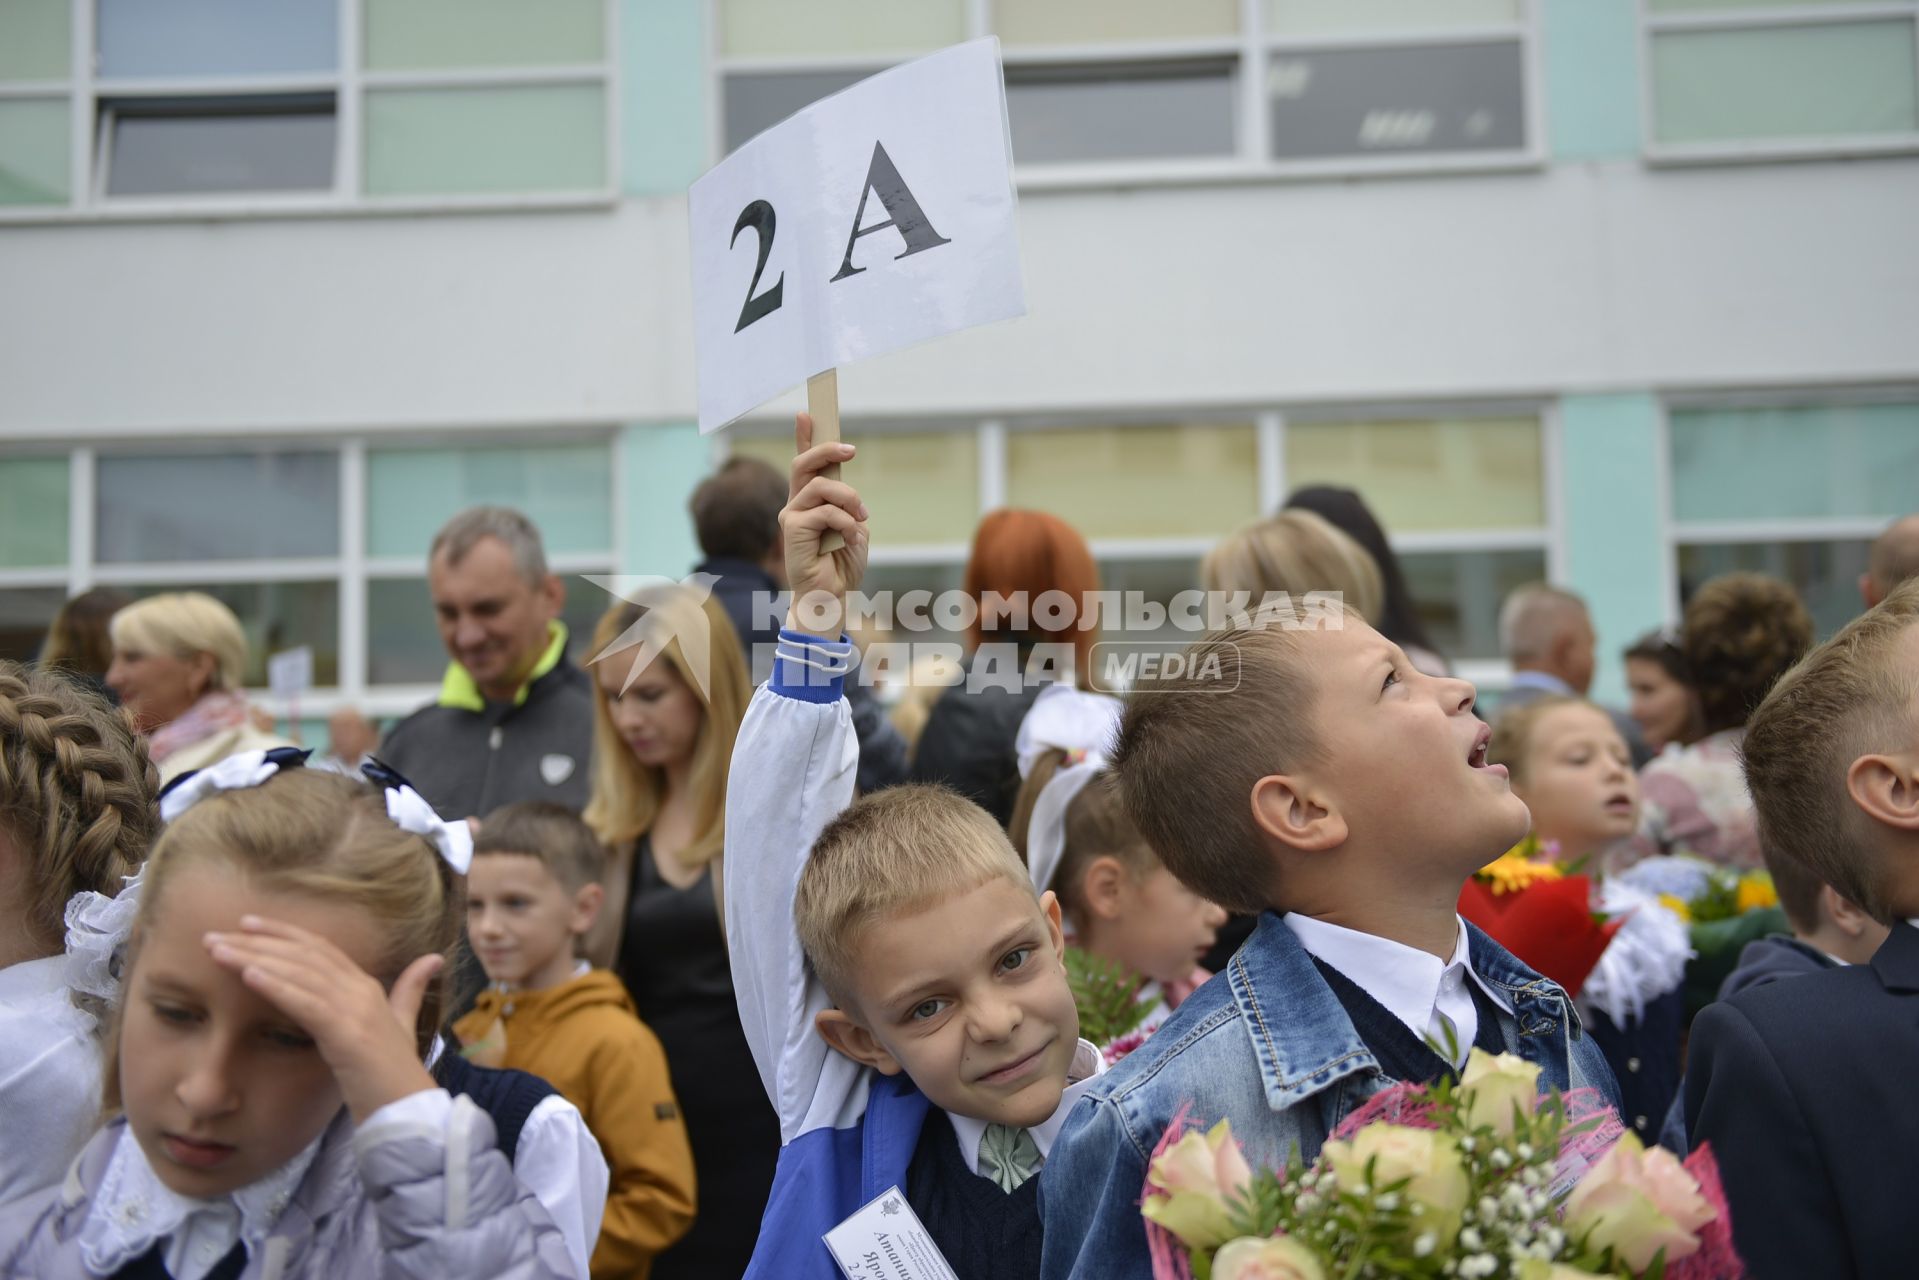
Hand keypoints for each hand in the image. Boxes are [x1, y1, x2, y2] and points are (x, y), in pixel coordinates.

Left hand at [205, 917, 441, 1123]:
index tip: (247, 924)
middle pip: (303, 954)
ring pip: (298, 973)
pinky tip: (247, 974)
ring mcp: (355, 1009)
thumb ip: (409, 991)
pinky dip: (275, 986)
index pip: (321, 948)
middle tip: (215, 935)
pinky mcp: (346, 1033)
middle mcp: (362, 990)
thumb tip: (433, 958)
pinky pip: (304, 1003)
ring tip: (218, 950)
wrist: (408, 1110)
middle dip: (256, 942)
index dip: (283, 932)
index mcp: (368, 987)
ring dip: (253, 958)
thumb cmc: (394, 1076)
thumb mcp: (402, 1025)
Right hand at [781, 411, 869, 639]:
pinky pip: (825, 510)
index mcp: (811, 502)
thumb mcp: (852, 527)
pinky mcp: (792, 529)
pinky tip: (850, 537)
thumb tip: (845, 492)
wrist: (831, 597)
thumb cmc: (841, 565)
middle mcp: (796, 505)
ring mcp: (792, 516)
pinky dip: (845, 522)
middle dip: (827, 449)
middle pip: (804, 464)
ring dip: (848, 499)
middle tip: (850, 450)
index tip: (807, 413)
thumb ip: (846, 505)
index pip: (804, 464)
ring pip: (821, 486)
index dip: (805, 437)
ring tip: (860, 518)